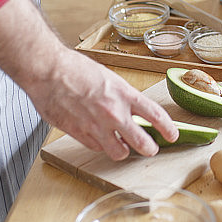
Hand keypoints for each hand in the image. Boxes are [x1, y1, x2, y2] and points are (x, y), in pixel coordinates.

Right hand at [31, 49, 177, 159]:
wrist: (48, 70)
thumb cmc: (75, 69)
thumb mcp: (109, 78)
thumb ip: (121, 97)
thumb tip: (131, 110)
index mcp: (124, 94)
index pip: (156, 115)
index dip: (168, 128)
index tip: (172, 135)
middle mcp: (114, 113)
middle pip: (142, 143)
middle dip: (150, 149)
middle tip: (150, 148)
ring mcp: (97, 126)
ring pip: (119, 153)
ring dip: (123, 151)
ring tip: (122, 146)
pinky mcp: (80, 134)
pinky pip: (97, 148)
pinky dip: (101, 145)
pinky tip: (98, 137)